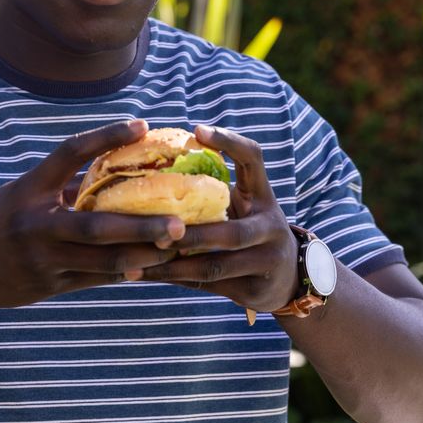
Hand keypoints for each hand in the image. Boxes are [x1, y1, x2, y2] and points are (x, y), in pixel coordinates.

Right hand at [0, 119, 185, 311]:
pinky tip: (153, 267)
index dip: (106, 136)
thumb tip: (118, 166)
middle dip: (140, 224)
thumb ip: (65, 184)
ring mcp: (43, 258)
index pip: (70, 152)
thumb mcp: (22, 194)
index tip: (142, 124)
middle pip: (96, 224)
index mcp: (28, 188)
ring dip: (143, 254)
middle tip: (179, 220)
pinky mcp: (49, 284)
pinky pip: (95, 279)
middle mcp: (36, 223)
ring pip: (102, 259)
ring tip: (177, 247)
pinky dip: (125, 271)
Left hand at [129, 125, 298, 313]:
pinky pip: (207, 286)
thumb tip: (154, 167)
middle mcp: (270, 228)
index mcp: (264, 197)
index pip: (254, 160)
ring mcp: (266, 262)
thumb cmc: (250, 230)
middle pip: (232, 233)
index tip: (197, 130)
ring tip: (135, 262)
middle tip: (154, 230)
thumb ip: (214, 193)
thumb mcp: (245, 206)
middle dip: (191, 234)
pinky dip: (174, 279)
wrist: (288, 277)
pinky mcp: (254, 291)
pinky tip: (143, 275)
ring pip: (214, 267)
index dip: (229, 143)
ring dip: (172, 265)